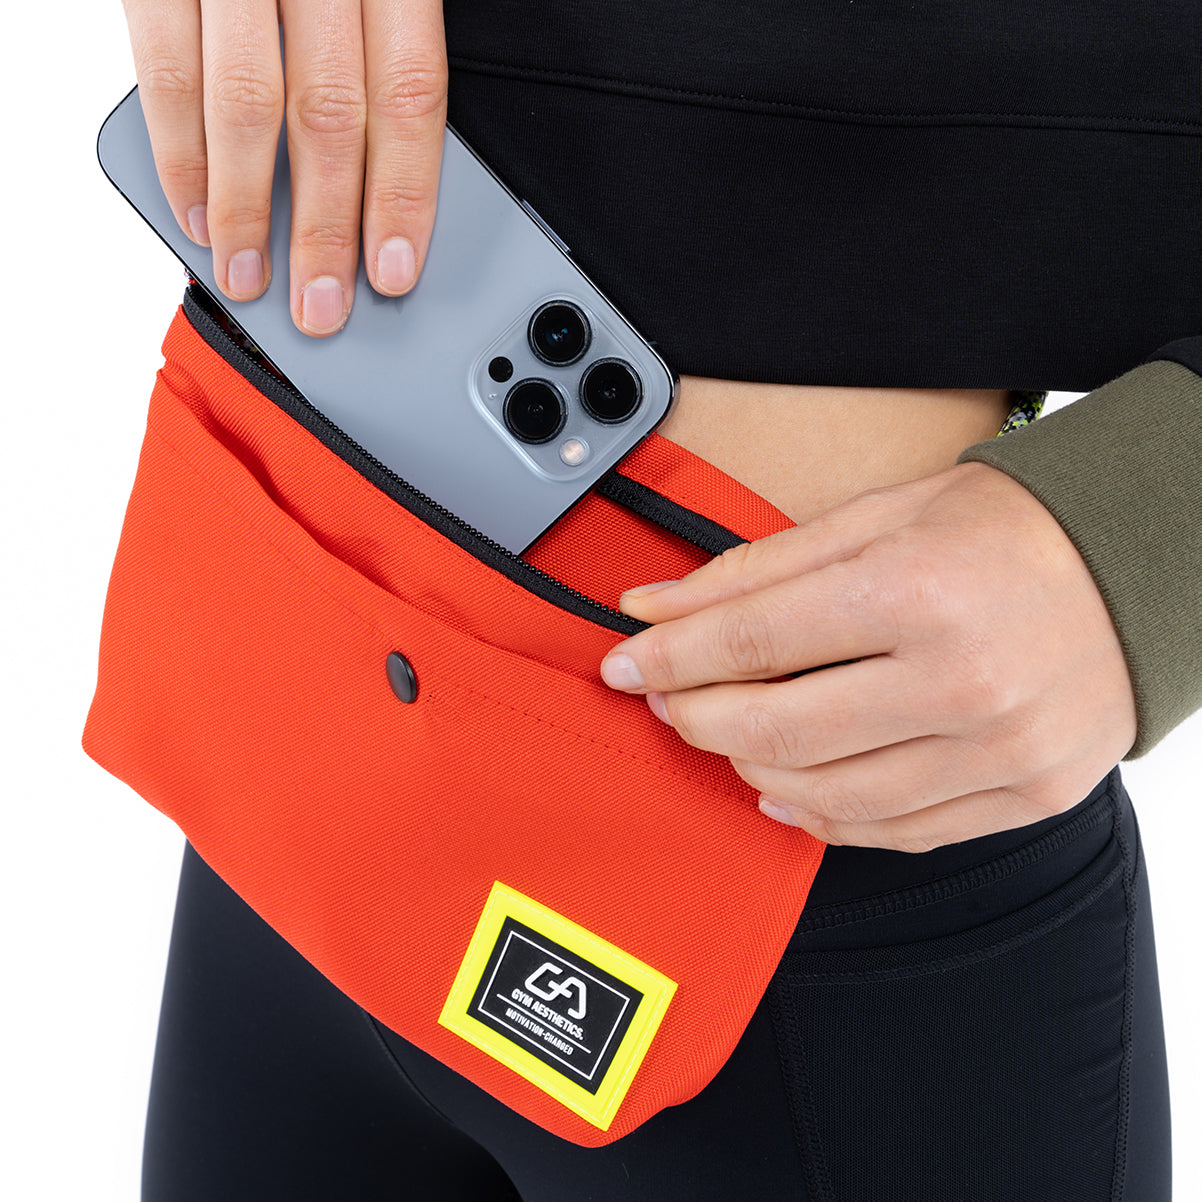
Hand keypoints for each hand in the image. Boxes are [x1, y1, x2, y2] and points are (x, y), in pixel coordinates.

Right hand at [122, 0, 446, 334]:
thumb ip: (372, 46)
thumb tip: (384, 176)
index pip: (407, 93)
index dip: (403, 193)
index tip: (395, 268)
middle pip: (329, 113)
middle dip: (323, 225)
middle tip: (323, 303)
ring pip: (245, 101)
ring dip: (246, 206)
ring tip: (250, 274)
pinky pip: (166, 67)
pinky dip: (178, 151)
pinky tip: (194, 209)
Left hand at [599, 462, 1136, 851]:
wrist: (1139, 566)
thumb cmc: (1006, 529)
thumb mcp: (876, 518)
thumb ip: (757, 568)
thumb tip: (655, 606)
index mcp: (918, 591)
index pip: (752, 640)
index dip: (669, 655)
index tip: (625, 661)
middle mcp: (963, 681)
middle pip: (778, 728)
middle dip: (697, 715)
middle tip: (667, 697)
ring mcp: (1001, 751)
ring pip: (827, 796)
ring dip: (750, 768)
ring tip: (725, 733)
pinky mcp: (1026, 795)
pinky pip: (895, 832)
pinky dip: (823, 818)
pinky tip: (788, 788)